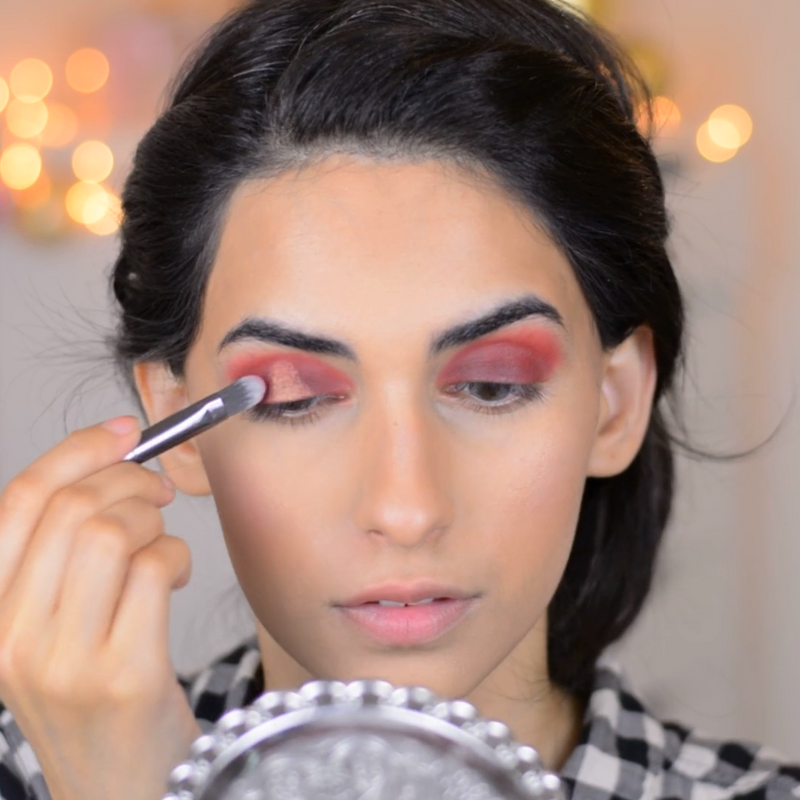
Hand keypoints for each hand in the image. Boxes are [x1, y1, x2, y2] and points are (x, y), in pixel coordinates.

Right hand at [0, 417, 201, 799]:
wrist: (123, 789)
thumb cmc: (100, 694)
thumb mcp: (56, 624)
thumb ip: (66, 553)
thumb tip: (112, 459)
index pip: (21, 501)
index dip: (77, 450)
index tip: (124, 431)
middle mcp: (11, 638)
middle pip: (73, 507)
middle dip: (130, 480)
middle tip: (158, 494)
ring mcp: (63, 660)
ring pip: (112, 531)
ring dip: (154, 523)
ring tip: (162, 548)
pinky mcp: (122, 674)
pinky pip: (153, 568)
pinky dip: (176, 556)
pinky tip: (173, 579)